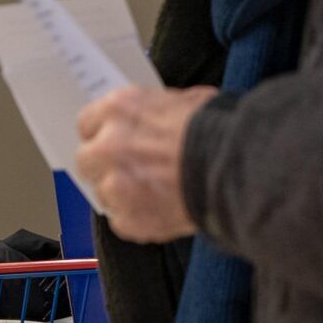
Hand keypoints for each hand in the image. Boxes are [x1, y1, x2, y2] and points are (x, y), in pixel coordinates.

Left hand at [74, 86, 214, 242]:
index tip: (113, 141)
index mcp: (119, 109)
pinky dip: (139, 219)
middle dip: (105, 165)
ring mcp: (115, 185)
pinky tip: (162, 210)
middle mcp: (108, 145)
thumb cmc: (218, 131)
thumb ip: (157, 111)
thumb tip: (157, 118)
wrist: (236, 169)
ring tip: (154, 193)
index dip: (103, 133)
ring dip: (122, 194)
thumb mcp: (187, 101)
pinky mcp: (128, 219)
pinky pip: (122, 221)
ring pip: (103, 193)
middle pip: (86, 159)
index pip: (87, 122)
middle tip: (131, 170)